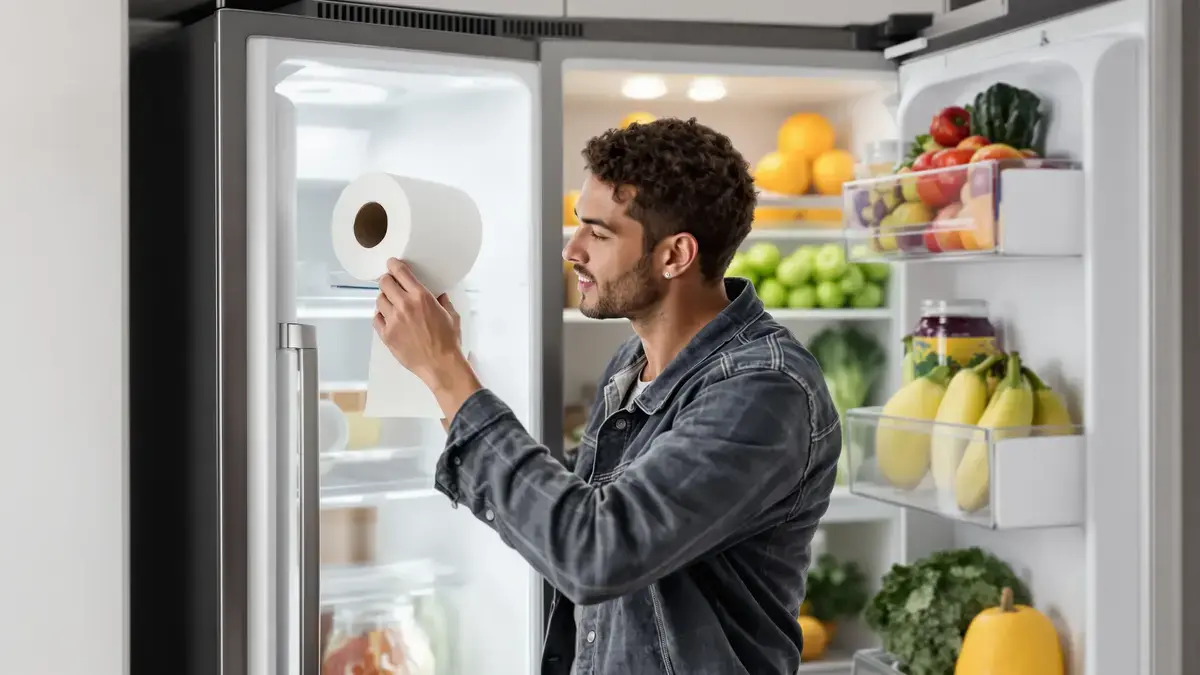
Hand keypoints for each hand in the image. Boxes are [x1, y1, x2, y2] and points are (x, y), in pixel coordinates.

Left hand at [373, 258, 462, 386]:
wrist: (440, 365)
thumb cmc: (448, 341)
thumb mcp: (451, 316)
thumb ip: (443, 302)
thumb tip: (439, 295)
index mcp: (421, 297)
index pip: (400, 272)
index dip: (393, 265)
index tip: (391, 264)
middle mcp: (404, 305)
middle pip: (384, 283)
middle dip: (387, 281)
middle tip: (390, 284)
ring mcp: (393, 320)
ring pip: (379, 300)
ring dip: (384, 299)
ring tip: (391, 304)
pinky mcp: (386, 334)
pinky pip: (376, 318)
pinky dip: (380, 316)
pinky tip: (388, 318)